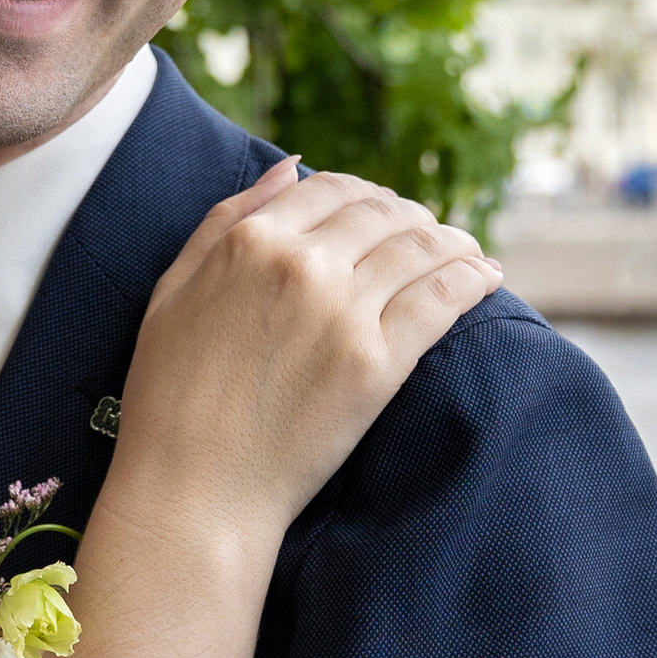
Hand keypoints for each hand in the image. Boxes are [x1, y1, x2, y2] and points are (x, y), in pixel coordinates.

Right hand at [116, 161, 500, 540]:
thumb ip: (226, 220)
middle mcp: (301, 265)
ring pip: (421, 248)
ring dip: (453, 241)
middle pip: (382, 214)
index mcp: (249, 242)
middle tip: (430, 231)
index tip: (382, 210)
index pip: (330, 189)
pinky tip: (487, 277)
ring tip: (469, 250)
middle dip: (412, 216)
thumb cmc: (169, 397)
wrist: (192, 490)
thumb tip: (289, 167)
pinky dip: (473, 278)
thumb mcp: (172, 291)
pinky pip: (441, 299)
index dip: (364, 193)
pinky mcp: (376, 364)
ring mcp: (343, 313)